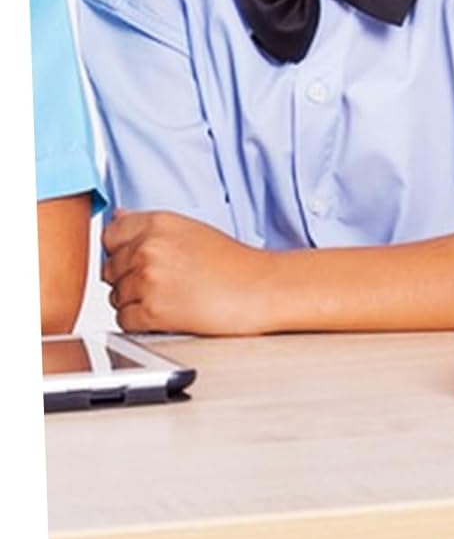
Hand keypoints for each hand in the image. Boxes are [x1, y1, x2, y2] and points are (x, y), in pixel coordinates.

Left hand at [102, 209, 276, 334]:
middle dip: (129, 279)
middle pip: (110, 270)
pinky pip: (124, 321)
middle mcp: (148, 248)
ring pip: (116, 297)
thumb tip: (117, 216)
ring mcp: (148, 279)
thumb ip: (148, 225)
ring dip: (136, 302)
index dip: (122, 251)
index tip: (140, 258)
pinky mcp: (151, 311)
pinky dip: (141, 322)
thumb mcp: (190, 229)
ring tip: (172, 296)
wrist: (260, 289)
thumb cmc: (232, 262)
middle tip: (165, 281)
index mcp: (158, 222)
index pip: (110, 236)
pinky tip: (169, 312)